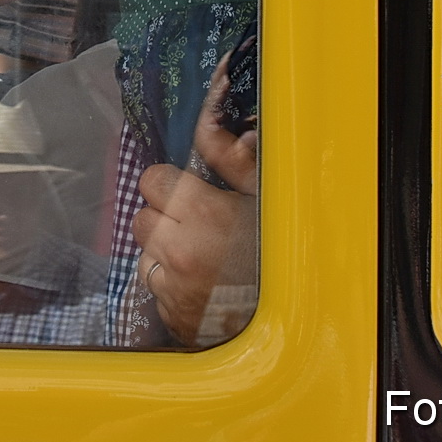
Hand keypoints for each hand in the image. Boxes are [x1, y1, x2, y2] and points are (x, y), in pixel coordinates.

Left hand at [130, 59, 258, 345]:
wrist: (299, 319)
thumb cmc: (283, 251)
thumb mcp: (266, 197)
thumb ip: (232, 160)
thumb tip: (209, 122)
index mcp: (201, 213)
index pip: (151, 179)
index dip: (169, 183)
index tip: (189, 193)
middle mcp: (177, 250)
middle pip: (142, 218)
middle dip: (164, 218)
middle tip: (195, 227)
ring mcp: (171, 288)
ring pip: (144, 256)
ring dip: (163, 255)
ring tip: (198, 259)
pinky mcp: (170, 316)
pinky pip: (155, 292)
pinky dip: (171, 288)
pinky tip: (200, 286)